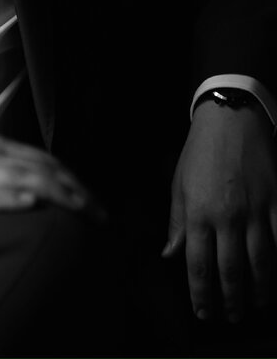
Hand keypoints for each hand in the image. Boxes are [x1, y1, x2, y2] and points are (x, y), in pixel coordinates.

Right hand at [0, 132, 102, 255]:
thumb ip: (11, 182)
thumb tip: (53, 200)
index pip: (44, 161)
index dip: (74, 181)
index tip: (99, 207)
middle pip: (38, 168)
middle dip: (73, 190)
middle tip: (100, 214)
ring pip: (19, 177)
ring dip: (53, 193)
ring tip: (79, 208)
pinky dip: (10, 196)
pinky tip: (30, 201)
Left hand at [163, 101, 276, 321]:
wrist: (230, 119)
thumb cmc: (200, 152)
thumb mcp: (179, 184)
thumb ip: (177, 223)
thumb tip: (169, 255)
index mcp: (198, 212)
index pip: (198, 266)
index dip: (201, 295)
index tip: (203, 313)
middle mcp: (227, 216)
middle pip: (231, 271)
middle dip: (231, 300)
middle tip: (231, 317)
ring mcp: (255, 210)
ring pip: (261, 263)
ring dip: (258, 290)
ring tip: (255, 305)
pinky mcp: (276, 202)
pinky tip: (275, 276)